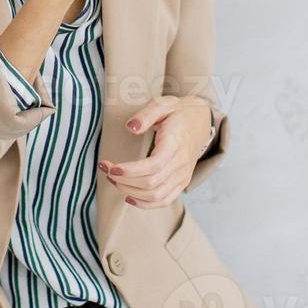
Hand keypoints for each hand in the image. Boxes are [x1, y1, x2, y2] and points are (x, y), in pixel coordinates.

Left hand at [98, 96, 213, 208]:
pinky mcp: (182, 182)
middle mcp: (181, 163)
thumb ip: (146, 114)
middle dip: (124, 180)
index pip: (153, 165)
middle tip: (106, 170)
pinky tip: (129, 197)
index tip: (111, 167)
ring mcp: (183, 176)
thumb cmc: (178, 112)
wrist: (201, 121)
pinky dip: (145, 204)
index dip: (130, 170)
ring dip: (130, 192)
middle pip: (151, 183)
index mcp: (175, 144)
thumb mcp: (163, 103)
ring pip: (156, 196)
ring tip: (113, 180)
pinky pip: (165, 201)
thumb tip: (130, 127)